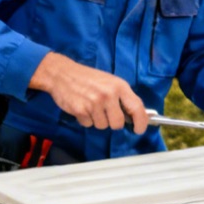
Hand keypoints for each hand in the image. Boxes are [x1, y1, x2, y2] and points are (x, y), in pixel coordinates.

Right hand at [30, 52, 147, 130]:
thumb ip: (123, 97)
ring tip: (91, 106)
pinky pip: (88, 125)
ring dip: (98, 120)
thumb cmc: (89, 78)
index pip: (137, 107)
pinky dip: (86, 119)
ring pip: (103, 126)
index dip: (141, 122)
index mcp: (120, 86)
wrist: (62, 74)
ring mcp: (94, 103)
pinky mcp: (80, 110)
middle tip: (106, 113)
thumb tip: (134, 116)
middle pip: (118, 124)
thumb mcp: (110, 82)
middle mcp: (109, 95)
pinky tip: (82, 107)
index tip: (139, 129)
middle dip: (113, 123)